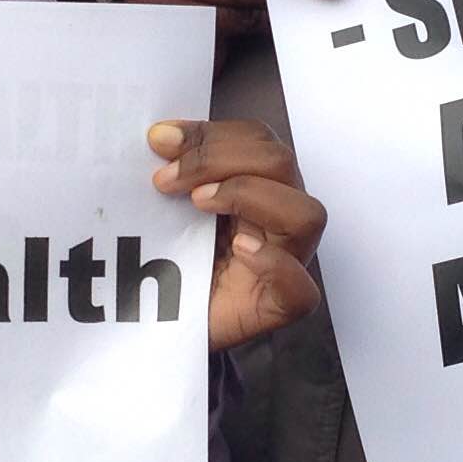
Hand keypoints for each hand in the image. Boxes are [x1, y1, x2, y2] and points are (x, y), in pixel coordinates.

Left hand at [152, 119, 324, 350]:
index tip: (158, 140)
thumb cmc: (165, 267)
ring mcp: (285, 264)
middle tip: (165, 180)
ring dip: (248, 195)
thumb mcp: (162, 210)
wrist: (156, 328)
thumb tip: (159, 136)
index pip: (256, 140)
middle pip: (281, 163)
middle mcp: (276, 220)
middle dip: (218, 159)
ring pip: (306, 214)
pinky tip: (239, 250)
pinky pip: (301, 289)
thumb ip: (170, 173)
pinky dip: (274, 264)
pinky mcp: (276, 309)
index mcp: (254, 188)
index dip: (211, 133)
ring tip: (198, 204)